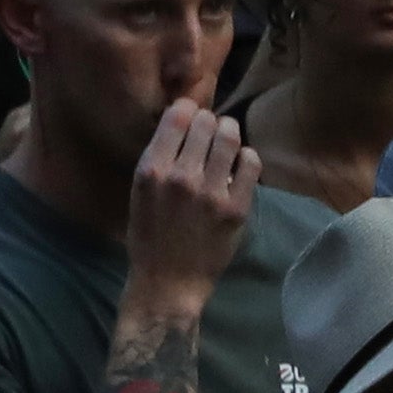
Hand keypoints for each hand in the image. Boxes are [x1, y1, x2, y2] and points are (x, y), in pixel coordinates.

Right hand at [123, 101, 258, 303]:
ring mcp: (211, 192)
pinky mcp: (236, 208)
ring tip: (228, 140)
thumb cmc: (150, 237)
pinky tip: (241, 165)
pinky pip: (251, 163)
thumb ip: (161, 160)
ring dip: (230, 133)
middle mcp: (180, 177)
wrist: (168, 282)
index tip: (192, 116)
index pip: (177, 116)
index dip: (188, 110)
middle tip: (212, 131)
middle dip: (210, 122)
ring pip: (230, 137)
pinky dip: (248, 158)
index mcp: (151, 170)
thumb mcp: (141, 193)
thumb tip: (187, 121)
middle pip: (206, 122)